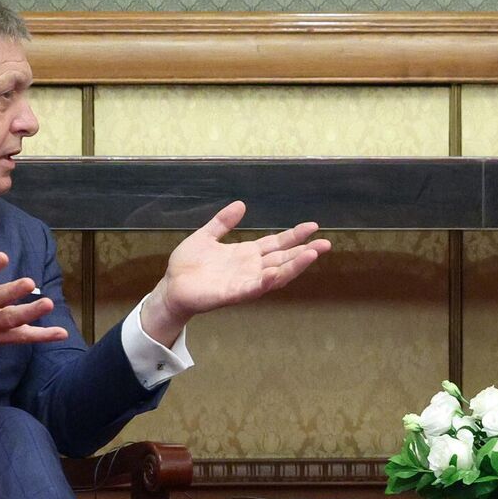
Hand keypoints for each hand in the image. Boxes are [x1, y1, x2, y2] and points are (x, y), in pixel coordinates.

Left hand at [141, 203, 329, 344]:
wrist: (171, 287)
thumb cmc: (187, 266)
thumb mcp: (206, 236)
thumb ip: (223, 222)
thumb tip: (241, 205)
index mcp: (246, 254)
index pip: (277, 244)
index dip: (294, 235)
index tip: (313, 226)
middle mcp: (251, 268)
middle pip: (284, 259)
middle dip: (305, 252)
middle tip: (325, 243)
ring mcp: (245, 282)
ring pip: (276, 274)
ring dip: (294, 266)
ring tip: (312, 255)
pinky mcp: (233, 294)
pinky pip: (254, 288)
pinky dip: (266, 281)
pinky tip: (277, 273)